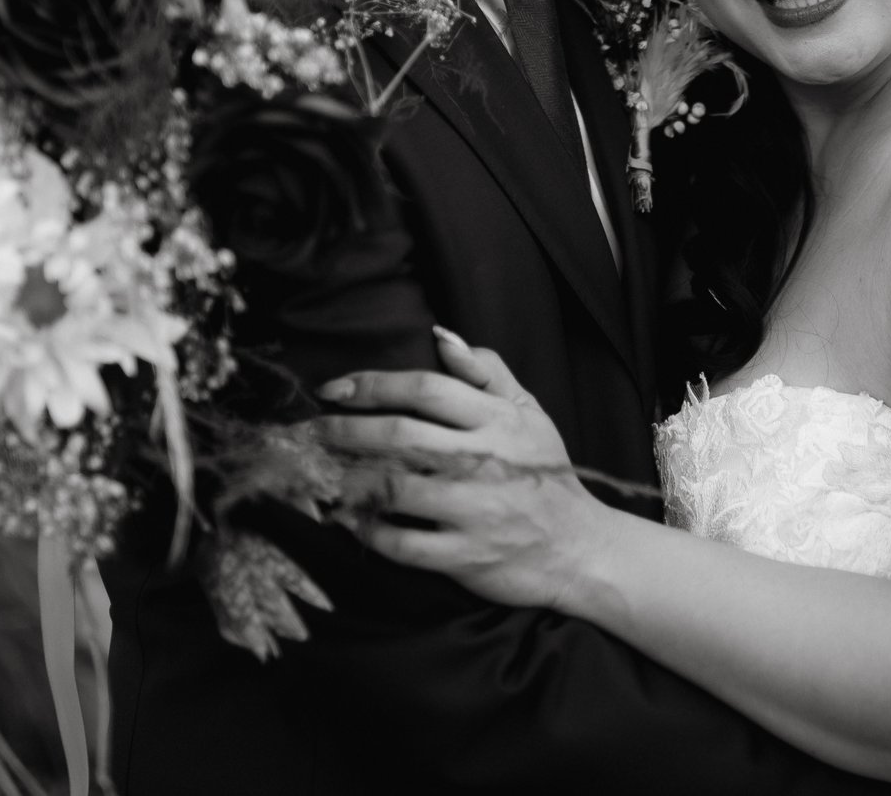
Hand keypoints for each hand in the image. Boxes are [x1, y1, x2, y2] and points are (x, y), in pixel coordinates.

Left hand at [312, 330, 615, 609]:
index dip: (374, 385)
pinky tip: (349, 519)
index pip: (427, 390)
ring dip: (348, 479)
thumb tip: (440, 335)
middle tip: (312, 430)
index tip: (333, 389)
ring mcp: (474, 512)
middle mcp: (485, 462)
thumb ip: (486, 371)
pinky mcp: (465, 556)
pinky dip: (369, 531)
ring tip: (320, 471)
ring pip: (395, 490)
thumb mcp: (528, 411)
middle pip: (402, 437)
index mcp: (498, 421)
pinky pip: (403, 544)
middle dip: (346, 430)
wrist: (578, 548)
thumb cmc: (546, 473)